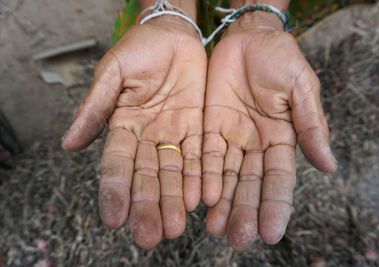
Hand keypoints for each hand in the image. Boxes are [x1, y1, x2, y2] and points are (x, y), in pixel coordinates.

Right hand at [62, 15, 206, 248]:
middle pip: (147, 176)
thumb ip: (95, 107)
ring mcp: (173, 134)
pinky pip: (200, 156)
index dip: (114, 189)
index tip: (113, 218)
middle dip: (148, 205)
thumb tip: (68, 144)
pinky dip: (199, 177)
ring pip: (174, 172)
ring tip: (175, 227)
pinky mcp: (198, 128)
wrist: (172, 34)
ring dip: (174, 200)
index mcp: (122, 126)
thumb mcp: (113, 73)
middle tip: (149, 236)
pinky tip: (198, 199)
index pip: (117, 163)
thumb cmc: (138, 49)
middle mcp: (148, 137)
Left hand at [202, 12, 336, 249]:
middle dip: (245, 211)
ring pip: (227, 176)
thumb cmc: (280, 58)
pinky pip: (206, 155)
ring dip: (222, 203)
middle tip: (238, 240)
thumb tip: (329, 167)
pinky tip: (200, 199)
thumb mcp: (301, 89)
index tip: (272, 233)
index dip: (276, 205)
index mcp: (282, 138)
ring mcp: (232, 137)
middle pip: (250, 184)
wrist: (249, 37)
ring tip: (216, 229)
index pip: (279, 179)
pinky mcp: (209, 126)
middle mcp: (256, 144)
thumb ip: (311, 127)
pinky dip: (203, 176)